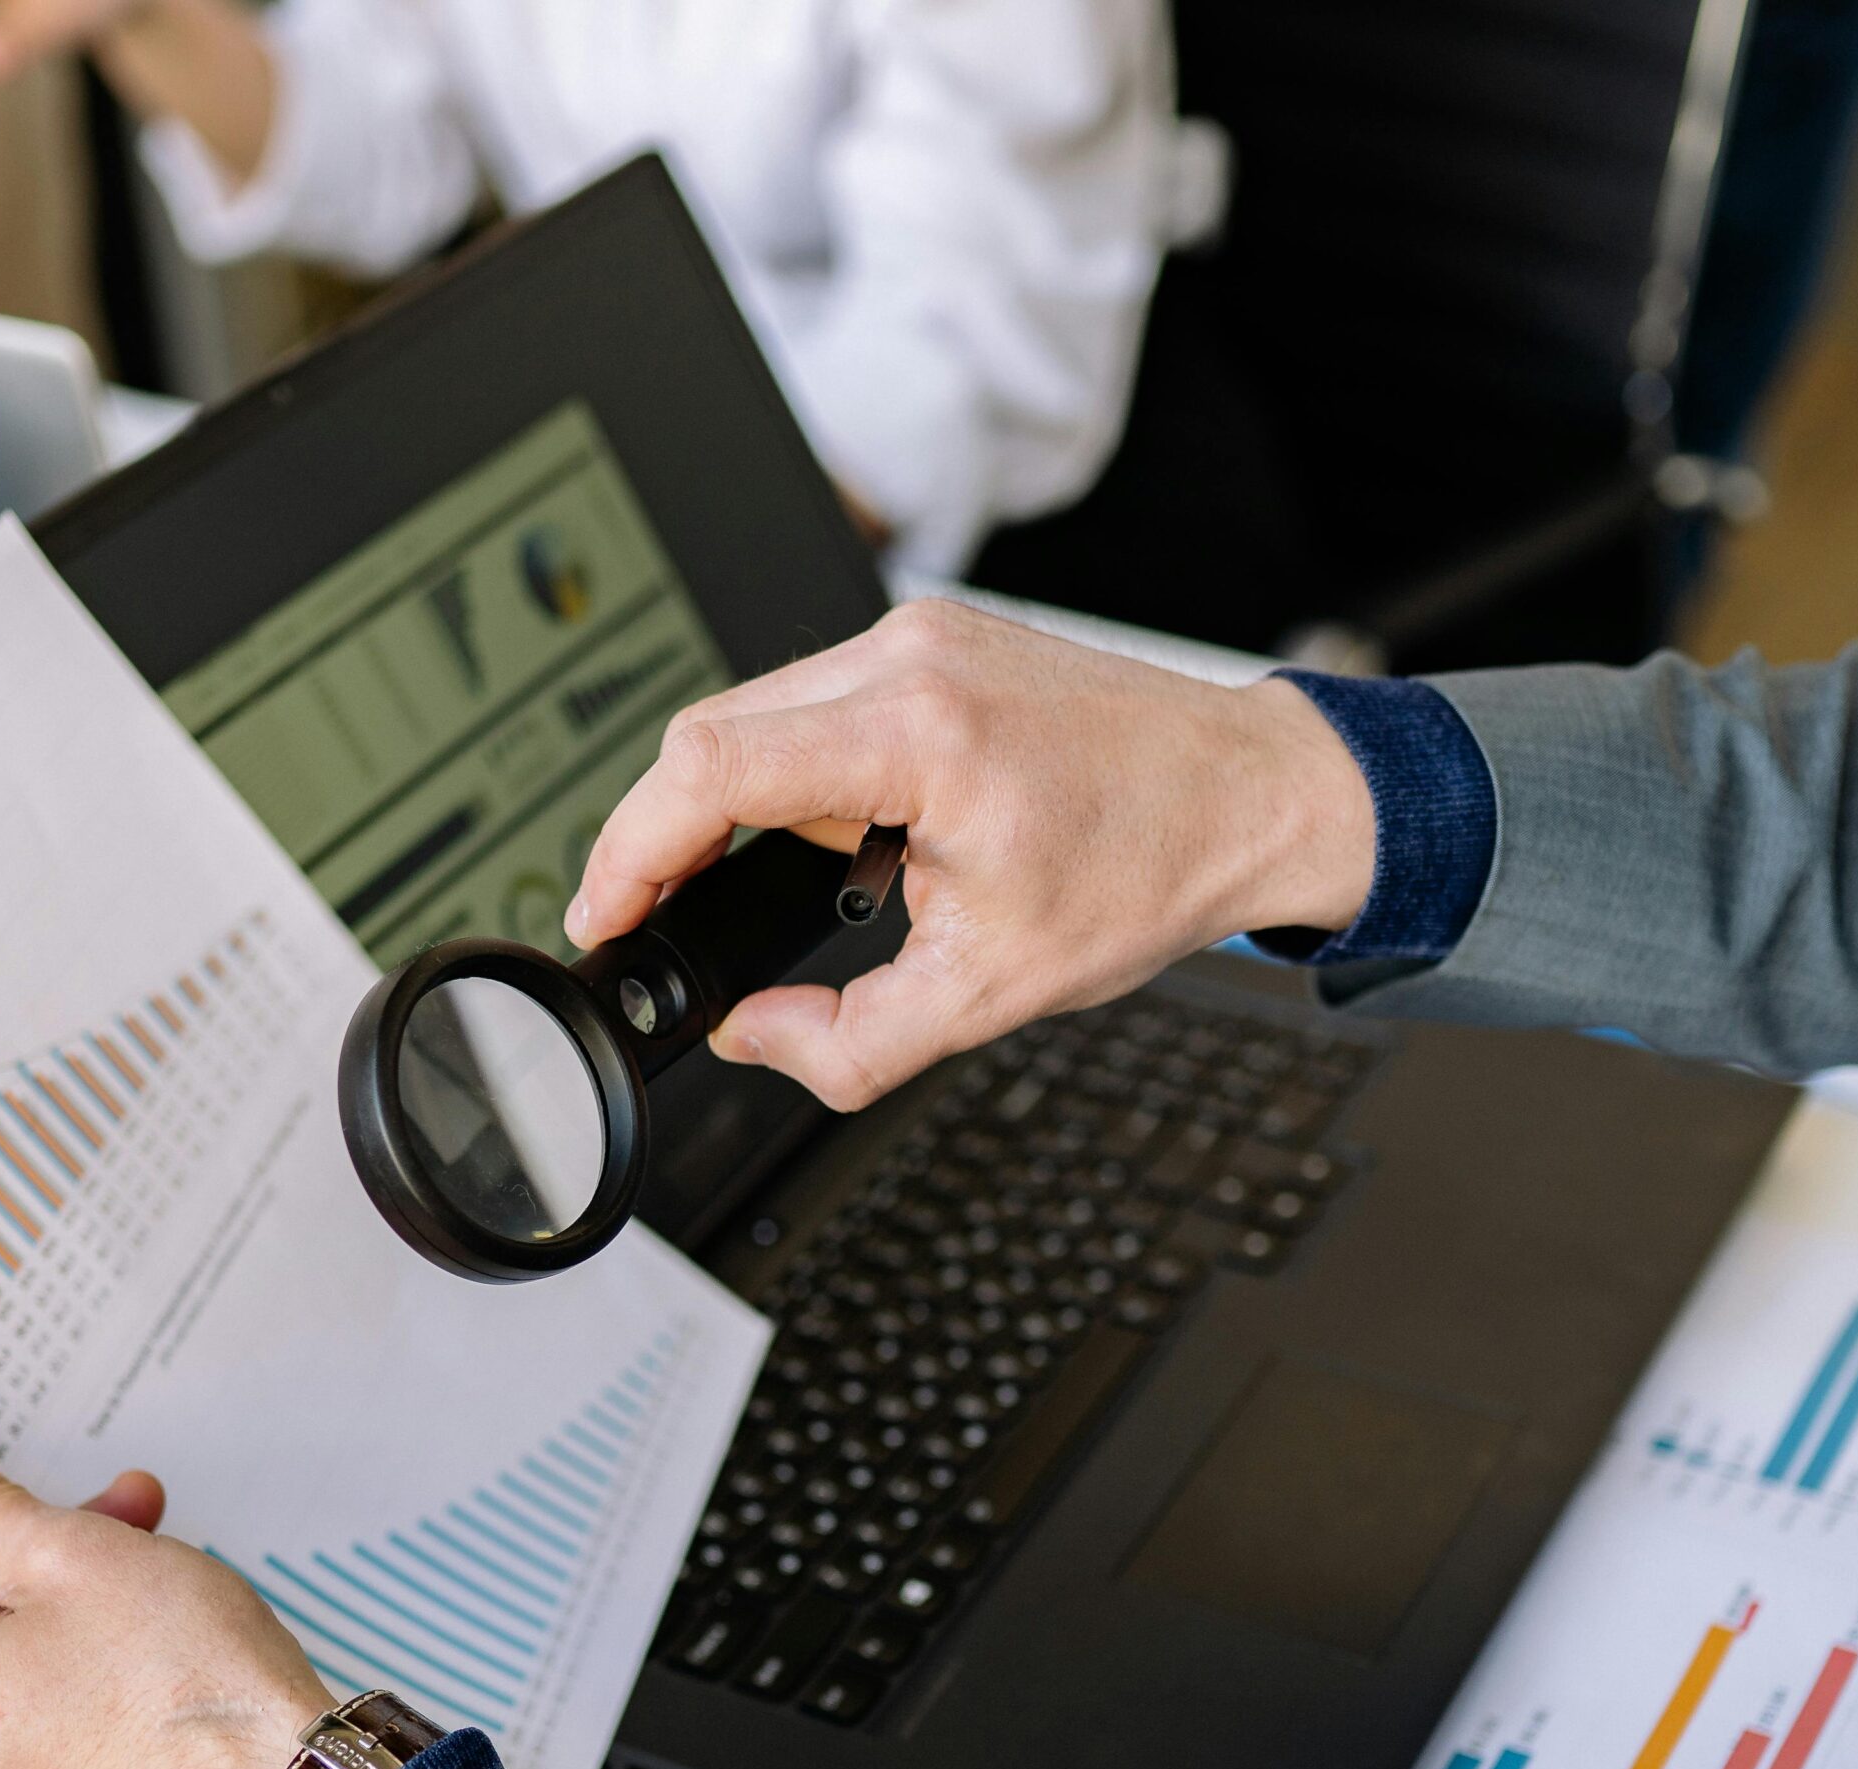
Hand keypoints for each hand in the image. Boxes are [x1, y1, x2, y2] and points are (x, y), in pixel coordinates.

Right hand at [568, 599, 1375, 1111]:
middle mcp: (912, 659)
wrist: (1249, 795)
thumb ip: (847, 1044)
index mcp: (923, 733)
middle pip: (710, 731)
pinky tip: (827, 835)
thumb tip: (754, 1036)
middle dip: (663, 833)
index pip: (711, 765)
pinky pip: (814, 700)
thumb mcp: (990, 995)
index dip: (631, 846)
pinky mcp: (934, 641)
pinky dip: (790, 773)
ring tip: (756, 886)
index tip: (608, 910)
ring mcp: (921, 636)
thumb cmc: (1151, 869)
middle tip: (651, 914)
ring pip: (757, 711)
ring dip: (730, 802)